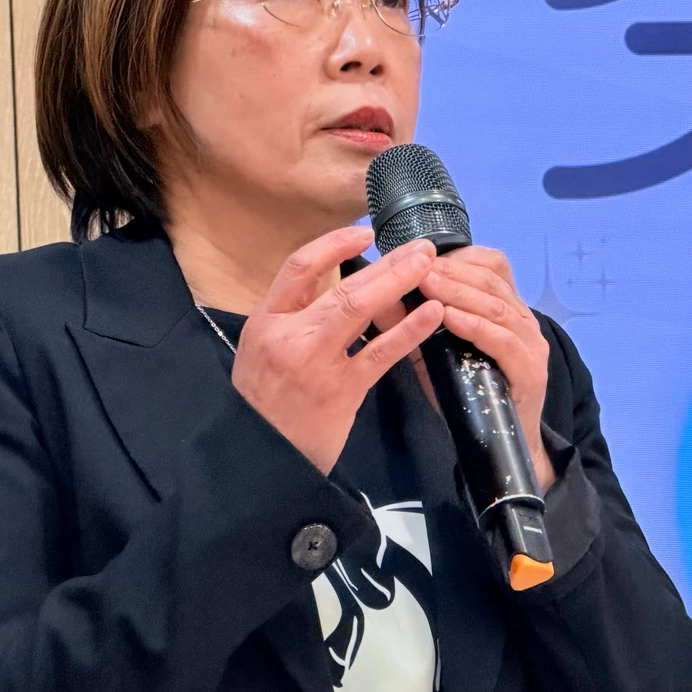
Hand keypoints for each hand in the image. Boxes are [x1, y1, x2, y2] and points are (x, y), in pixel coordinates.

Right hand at [230, 228, 444, 474]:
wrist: (260, 457)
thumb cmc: (263, 402)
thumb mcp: (260, 350)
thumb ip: (292, 318)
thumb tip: (332, 285)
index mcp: (266, 321)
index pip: (299, 267)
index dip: (334, 244)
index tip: (365, 234)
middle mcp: (289, 336)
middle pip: (342, 287)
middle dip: (386, 263)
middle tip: (419, 247)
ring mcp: (317, 363)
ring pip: (361, 310)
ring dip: (400, 283)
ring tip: (429, 266)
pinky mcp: (342, 391)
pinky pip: (381, 353)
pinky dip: (409, 330)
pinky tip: (431, 314)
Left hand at [418, 247, 555, 491]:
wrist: (499, 448)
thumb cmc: (468, 396)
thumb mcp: (436, 353)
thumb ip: (413, 325)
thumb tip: (378, 296)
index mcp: (506, 309)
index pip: (490, 265)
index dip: (457, 256)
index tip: (420, 253)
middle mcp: (523, 320)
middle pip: (490, 279)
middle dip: (451, 270)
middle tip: (415, 264)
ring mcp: (531, 344)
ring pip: (495, 305)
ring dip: (458, 291)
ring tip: (427, 282)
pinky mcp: (530, 371)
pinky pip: (501, 340)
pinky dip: (473, 325)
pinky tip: (447, 316)